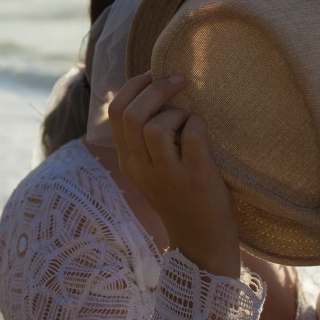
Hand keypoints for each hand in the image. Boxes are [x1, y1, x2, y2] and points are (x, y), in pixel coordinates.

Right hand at [108, 73, 240, 278]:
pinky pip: (191, 134)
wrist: (203, 245)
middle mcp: (141, 168)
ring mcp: (167, 175)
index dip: (134, 86)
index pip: (115, 112)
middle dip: (155, 88)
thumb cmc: (183, 199)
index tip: (154, 75)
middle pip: (131, 114)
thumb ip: (147, 140)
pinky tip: (204, 131)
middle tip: (178, 80)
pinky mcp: (195, 178)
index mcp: (128, 162)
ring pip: (155, 126)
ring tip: (190, 119)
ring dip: (176, 112)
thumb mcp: (153, 170)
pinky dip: (199, 124)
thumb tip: (152, 91)